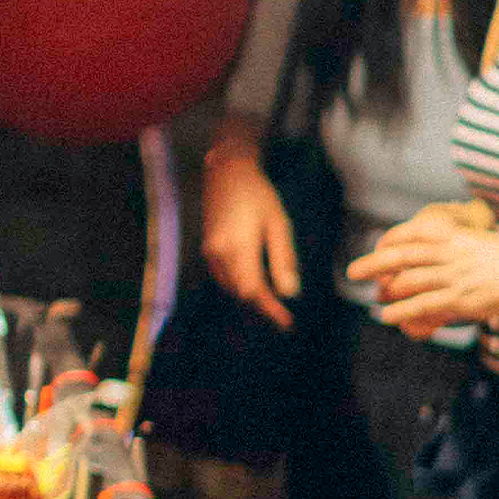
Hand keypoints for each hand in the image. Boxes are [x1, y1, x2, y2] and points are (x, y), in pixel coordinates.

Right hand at [202, 147, 298, 328]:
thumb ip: (283, 259)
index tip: (287, 324)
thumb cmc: (259, 196)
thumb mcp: (278, 224)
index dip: (270, 310)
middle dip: (263, 309)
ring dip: (251, 300)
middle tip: (284, 321)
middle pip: (241, 294)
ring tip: (274, 309)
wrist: (228, 174)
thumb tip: (290, 293)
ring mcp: (209, 253)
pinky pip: (224, 279)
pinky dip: (241, 288)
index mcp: (237, 248)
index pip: (253, 290)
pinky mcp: (208, 250)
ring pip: (231, 289)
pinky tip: (256, 290)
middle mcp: (218, 254)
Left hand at [349, 205, 498, 338]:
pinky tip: (387, 316)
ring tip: (375, 297)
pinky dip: (401, 311)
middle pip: (402, 256)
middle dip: (374, 264)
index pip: (414, 232)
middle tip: (354, 271)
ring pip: (408, 282)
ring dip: (387, 291)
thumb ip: (461, 245)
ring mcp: (451, 276)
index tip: (380, 245)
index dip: (392, 239)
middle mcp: (449, 253)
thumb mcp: (483, 242)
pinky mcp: (456, 299)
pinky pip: (421, 305)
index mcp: (455, 235)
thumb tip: (446, 250)